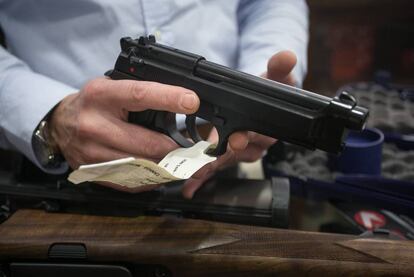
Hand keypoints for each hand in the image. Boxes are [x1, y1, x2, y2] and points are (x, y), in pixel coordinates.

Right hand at [49, 78, 198, 169]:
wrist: (59, 125)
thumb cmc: (94, 104)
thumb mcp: (112, 88)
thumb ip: (139, 96)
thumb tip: (181, 104)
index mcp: (101, 95)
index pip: (139, 95)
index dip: (168, 98)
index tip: (191, 102)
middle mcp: (94, 125)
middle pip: (146, 142)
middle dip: (175, 148)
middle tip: (194, 150)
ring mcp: (92, 153)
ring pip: (142, 165)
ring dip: (166, 166)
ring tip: (182, 162)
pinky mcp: (93, 173)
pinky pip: (131, 182)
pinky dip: (152, 179)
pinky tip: (161, 173)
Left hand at [182, 50, 297, 197]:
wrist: (257, 101)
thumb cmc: (265, 91)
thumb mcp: (273, 77)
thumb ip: (279, 68)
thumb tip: (287, 56)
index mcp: (268, 127)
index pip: (261, 135)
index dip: (250, 136)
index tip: (239, 137)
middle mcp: (255, 143)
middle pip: (243, 152)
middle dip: (228, 154)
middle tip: (208, 155)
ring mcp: (238, 151)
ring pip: (227, 162)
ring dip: (211, 167)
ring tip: (196, 171)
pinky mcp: (223, 155)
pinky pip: (214, 169)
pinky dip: (201, 179)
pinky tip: (189, 189)